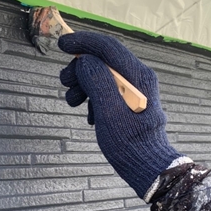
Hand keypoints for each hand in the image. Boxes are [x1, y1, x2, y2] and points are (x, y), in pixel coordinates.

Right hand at [59, 32, 183, 199]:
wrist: (147, 167)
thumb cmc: (130, 143)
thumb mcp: (109, 111)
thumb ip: (97, 81)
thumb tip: (85, 62)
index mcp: (138, 76)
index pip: (108, 47)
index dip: (84, 42)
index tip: (63, 44)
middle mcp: (139, 79)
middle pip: (103, 61)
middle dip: (79, 68)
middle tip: (65, 83)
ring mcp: (135, 91)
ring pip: (102, 76)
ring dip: (82, 84)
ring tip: (73, 102)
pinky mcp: (129, 103)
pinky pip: (106, 90)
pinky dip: (92, 97)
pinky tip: (89, 115)